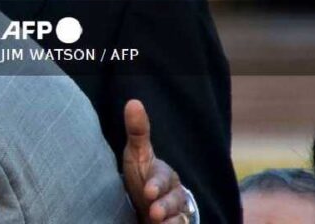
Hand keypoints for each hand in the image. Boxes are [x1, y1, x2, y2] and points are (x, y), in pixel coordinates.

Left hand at [123, 100, 190, 223]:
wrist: (145, 207)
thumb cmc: (141, 177)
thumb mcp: (136, 155)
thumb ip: (137, 132)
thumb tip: (133, 102)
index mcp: (164, 174)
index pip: (163, 177)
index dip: (156, 184)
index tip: (147, 191)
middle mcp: (174, 193)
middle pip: (176, 199)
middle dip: (166, 205)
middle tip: (155, 212)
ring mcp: (177, 211)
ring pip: (181, 216)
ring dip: (172, 221)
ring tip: (158, 222)